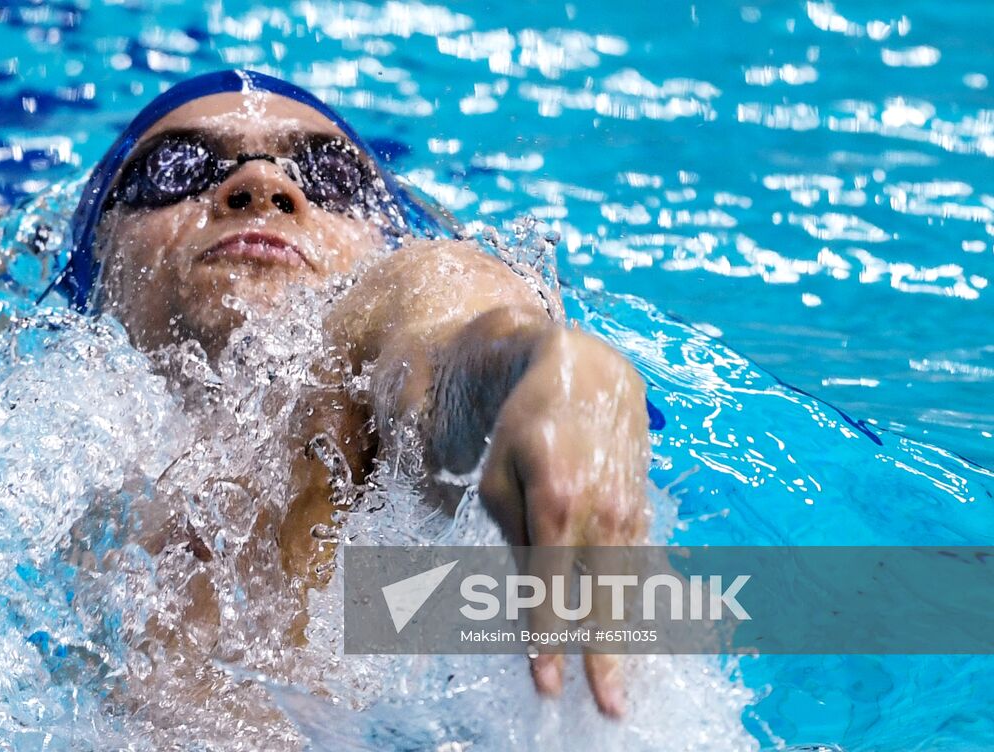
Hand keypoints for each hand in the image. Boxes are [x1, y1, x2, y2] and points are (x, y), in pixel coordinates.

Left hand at [477, 326, 650, 717]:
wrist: (590, 376)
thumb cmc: (527, 426)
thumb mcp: (497, 474)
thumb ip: (512, 533)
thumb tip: (531, 589)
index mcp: (555, 503)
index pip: (550, 588)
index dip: (548, 640)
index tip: (546, 684)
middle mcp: (601, 514)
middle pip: (603, 600)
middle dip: (603, 659)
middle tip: (608, 710)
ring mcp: (630, 515)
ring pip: (628, 592)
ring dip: (625, 646)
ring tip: (620, 694)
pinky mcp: (643, 515)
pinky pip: (639, 574)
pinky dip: (635, 613)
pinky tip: (630, 647)